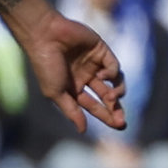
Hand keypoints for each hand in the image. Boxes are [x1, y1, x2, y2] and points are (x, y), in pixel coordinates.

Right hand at [22, 11, 125, 133]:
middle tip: (122, 121)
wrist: (45, 36)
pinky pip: (114, 66)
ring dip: (117, 92)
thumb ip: (71, 111)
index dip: (106, 116)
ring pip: (115, 82)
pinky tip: (101, 76)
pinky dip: (112, 73)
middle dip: (115, 109)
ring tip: (112, 97)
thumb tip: (82, 130)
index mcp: (73, 89)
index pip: (93, 106)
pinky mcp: (102, 51)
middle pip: (107, 97)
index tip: (119, 126)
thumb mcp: (56, 93)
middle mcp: (85, 77)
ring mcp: (94, 64)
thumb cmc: (45, 66)